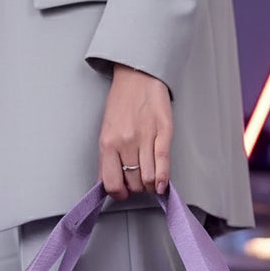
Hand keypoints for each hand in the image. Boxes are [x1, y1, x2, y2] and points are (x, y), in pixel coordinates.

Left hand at [97, 63, 172, 199]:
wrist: (137, 76)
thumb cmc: (121, 103)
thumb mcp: (105, 131)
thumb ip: (105, 159)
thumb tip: (105, 183)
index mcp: (107, 143)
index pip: (111, 183)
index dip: (119, 194)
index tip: (123, 193)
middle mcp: (125, 142)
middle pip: (133, 182)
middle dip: (137, 188)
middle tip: (138, 183)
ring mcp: (145, 137)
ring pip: (149, 178)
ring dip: (150, 185)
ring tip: (150, 181)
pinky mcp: (163, 132)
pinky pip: (163, 163)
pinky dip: (163, 179)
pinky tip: (162, 185)